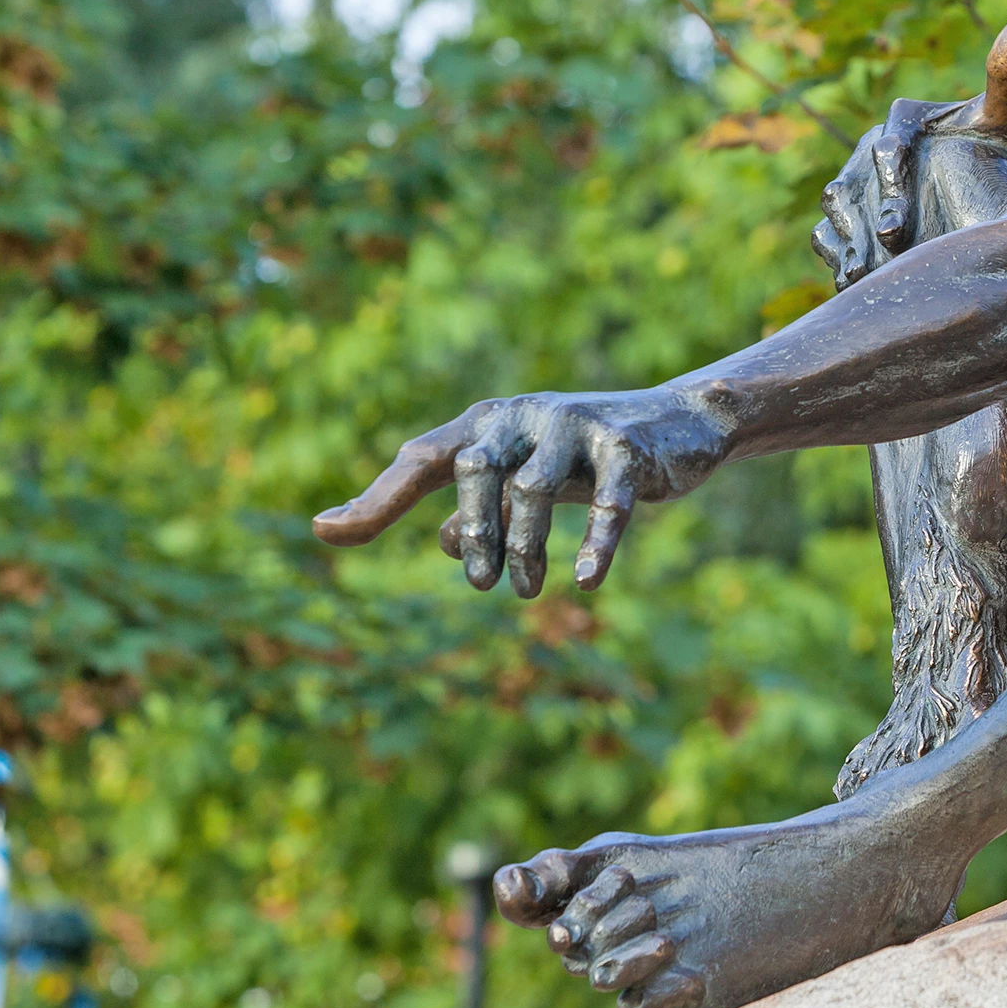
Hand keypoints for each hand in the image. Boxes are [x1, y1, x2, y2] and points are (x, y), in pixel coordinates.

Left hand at [309, 387, 730, 595]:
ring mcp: (576, 425)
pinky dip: (595, 542)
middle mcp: (524, 415)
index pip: (421, 459)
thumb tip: (447, 542)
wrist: (681, 422)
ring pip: (534, 487)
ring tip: (524, 592)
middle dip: (474, 532)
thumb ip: (484, 507)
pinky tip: (585, 581)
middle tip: (481, 585)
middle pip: (475, 469)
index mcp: (489, 421)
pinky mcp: (627, 446)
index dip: (375, 499)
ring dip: (525, 546)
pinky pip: (606, 500)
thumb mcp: (528, 477)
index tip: (326, 534)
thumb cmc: (586, 456)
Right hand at [811, 17, 1006, 287]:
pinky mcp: (852, 220)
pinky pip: (829, 236)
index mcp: (905, 119)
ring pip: (837, 211)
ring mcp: (859, 185)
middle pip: (851, 183)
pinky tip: (855, 289)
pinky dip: (837, 259)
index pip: (888, 143)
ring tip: (862, 278)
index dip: (890, 182)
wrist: (1002, 205)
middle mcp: (873, 148)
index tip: (901, 223)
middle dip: (864, 221)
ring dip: (847, 242)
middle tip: (886, 256)